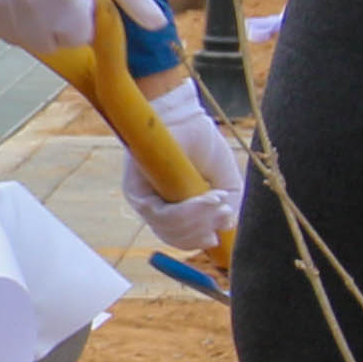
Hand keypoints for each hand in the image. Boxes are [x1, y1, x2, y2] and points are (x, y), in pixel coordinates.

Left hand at [122, 77, 245, 260]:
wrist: (187, 120)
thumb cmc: (204, 147)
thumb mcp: (225, 182)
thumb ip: (227, 208)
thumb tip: (226, 229)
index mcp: (173, 209)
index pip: (181, 238)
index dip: (199, 241)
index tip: (216, 238)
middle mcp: (154, 207)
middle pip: (175, 238)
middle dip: (203, 232)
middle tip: (224, 213)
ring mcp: (143, 201)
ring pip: (169, 229)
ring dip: (199, 221)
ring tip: (218, 201)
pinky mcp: (135, 192)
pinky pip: (162, 214)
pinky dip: (189, 211)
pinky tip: (207, 197)